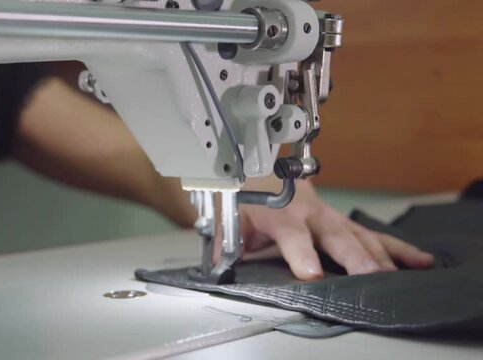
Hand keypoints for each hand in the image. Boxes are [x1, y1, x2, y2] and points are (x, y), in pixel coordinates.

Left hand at [214, 177, 434, 279]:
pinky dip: (397, 248)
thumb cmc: (245, 192)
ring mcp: (329, 215)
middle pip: (335, 235)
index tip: (310, 273)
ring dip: (379, 256)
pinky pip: (372, 234)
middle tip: (371, 276)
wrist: (257, 166)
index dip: (300, 253)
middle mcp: (309, 211)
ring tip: (397, 275)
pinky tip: (420, 260)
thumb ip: (226, 239)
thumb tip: (219, 260)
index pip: (292, 234)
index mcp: (280, 210)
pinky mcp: (341, 220)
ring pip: (358, 235)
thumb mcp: (229, 214)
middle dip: (353, 257)